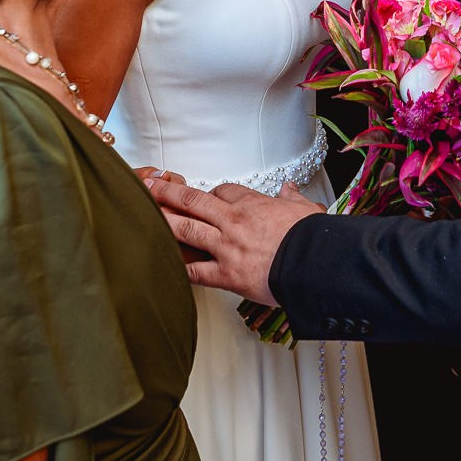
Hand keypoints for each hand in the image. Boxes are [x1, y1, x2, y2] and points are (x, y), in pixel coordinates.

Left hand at [146, 177, 323, 305]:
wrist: (316, 263)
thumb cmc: (313, 238)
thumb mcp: (306, 210)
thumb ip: (293, 198)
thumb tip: (289, 189)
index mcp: (253, 205)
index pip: (223, 191)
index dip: (210, 193)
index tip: (203, 196)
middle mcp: (234, 222)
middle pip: (193, 201)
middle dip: (167, 193)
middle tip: (148, 186)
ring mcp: (227, 247)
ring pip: (186, 228)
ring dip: (162, 221)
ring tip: (143, 214)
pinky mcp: (227, 274)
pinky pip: (196, 271)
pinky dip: (179, 268)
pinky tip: (164, 264)